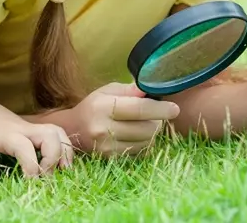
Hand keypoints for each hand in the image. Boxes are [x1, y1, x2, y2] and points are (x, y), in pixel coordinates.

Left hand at [0, 96, 72, 185]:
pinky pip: (56, 134)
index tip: (30, 182)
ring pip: (57, 132)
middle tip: (45, 179)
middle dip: (54, 157)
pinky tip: (62, 165)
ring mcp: (31, 128)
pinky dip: (64, 148)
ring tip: (63, 172)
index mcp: (6, 133)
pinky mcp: (34, 130)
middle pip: (50, 135)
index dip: (31, 165)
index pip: (24, 147)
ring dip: (64, 151)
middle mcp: (23, 128)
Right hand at [64, 83, 180, 155]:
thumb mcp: (108, 91)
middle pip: (147, 129)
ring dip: (152, 133)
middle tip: (156, 115)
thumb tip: (149, 88)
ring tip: (144, 124)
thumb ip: (130, 90)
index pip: (139, 109)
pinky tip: (135, 135)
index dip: (161, 109)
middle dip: (157, 121)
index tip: (175, 109)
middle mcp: (104, 129)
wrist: (72, 130)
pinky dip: (143, 144)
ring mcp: (107, 147)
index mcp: (104, 107)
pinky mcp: (111, 159)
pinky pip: (139, 153)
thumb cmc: (94, 105)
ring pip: (146, 143)